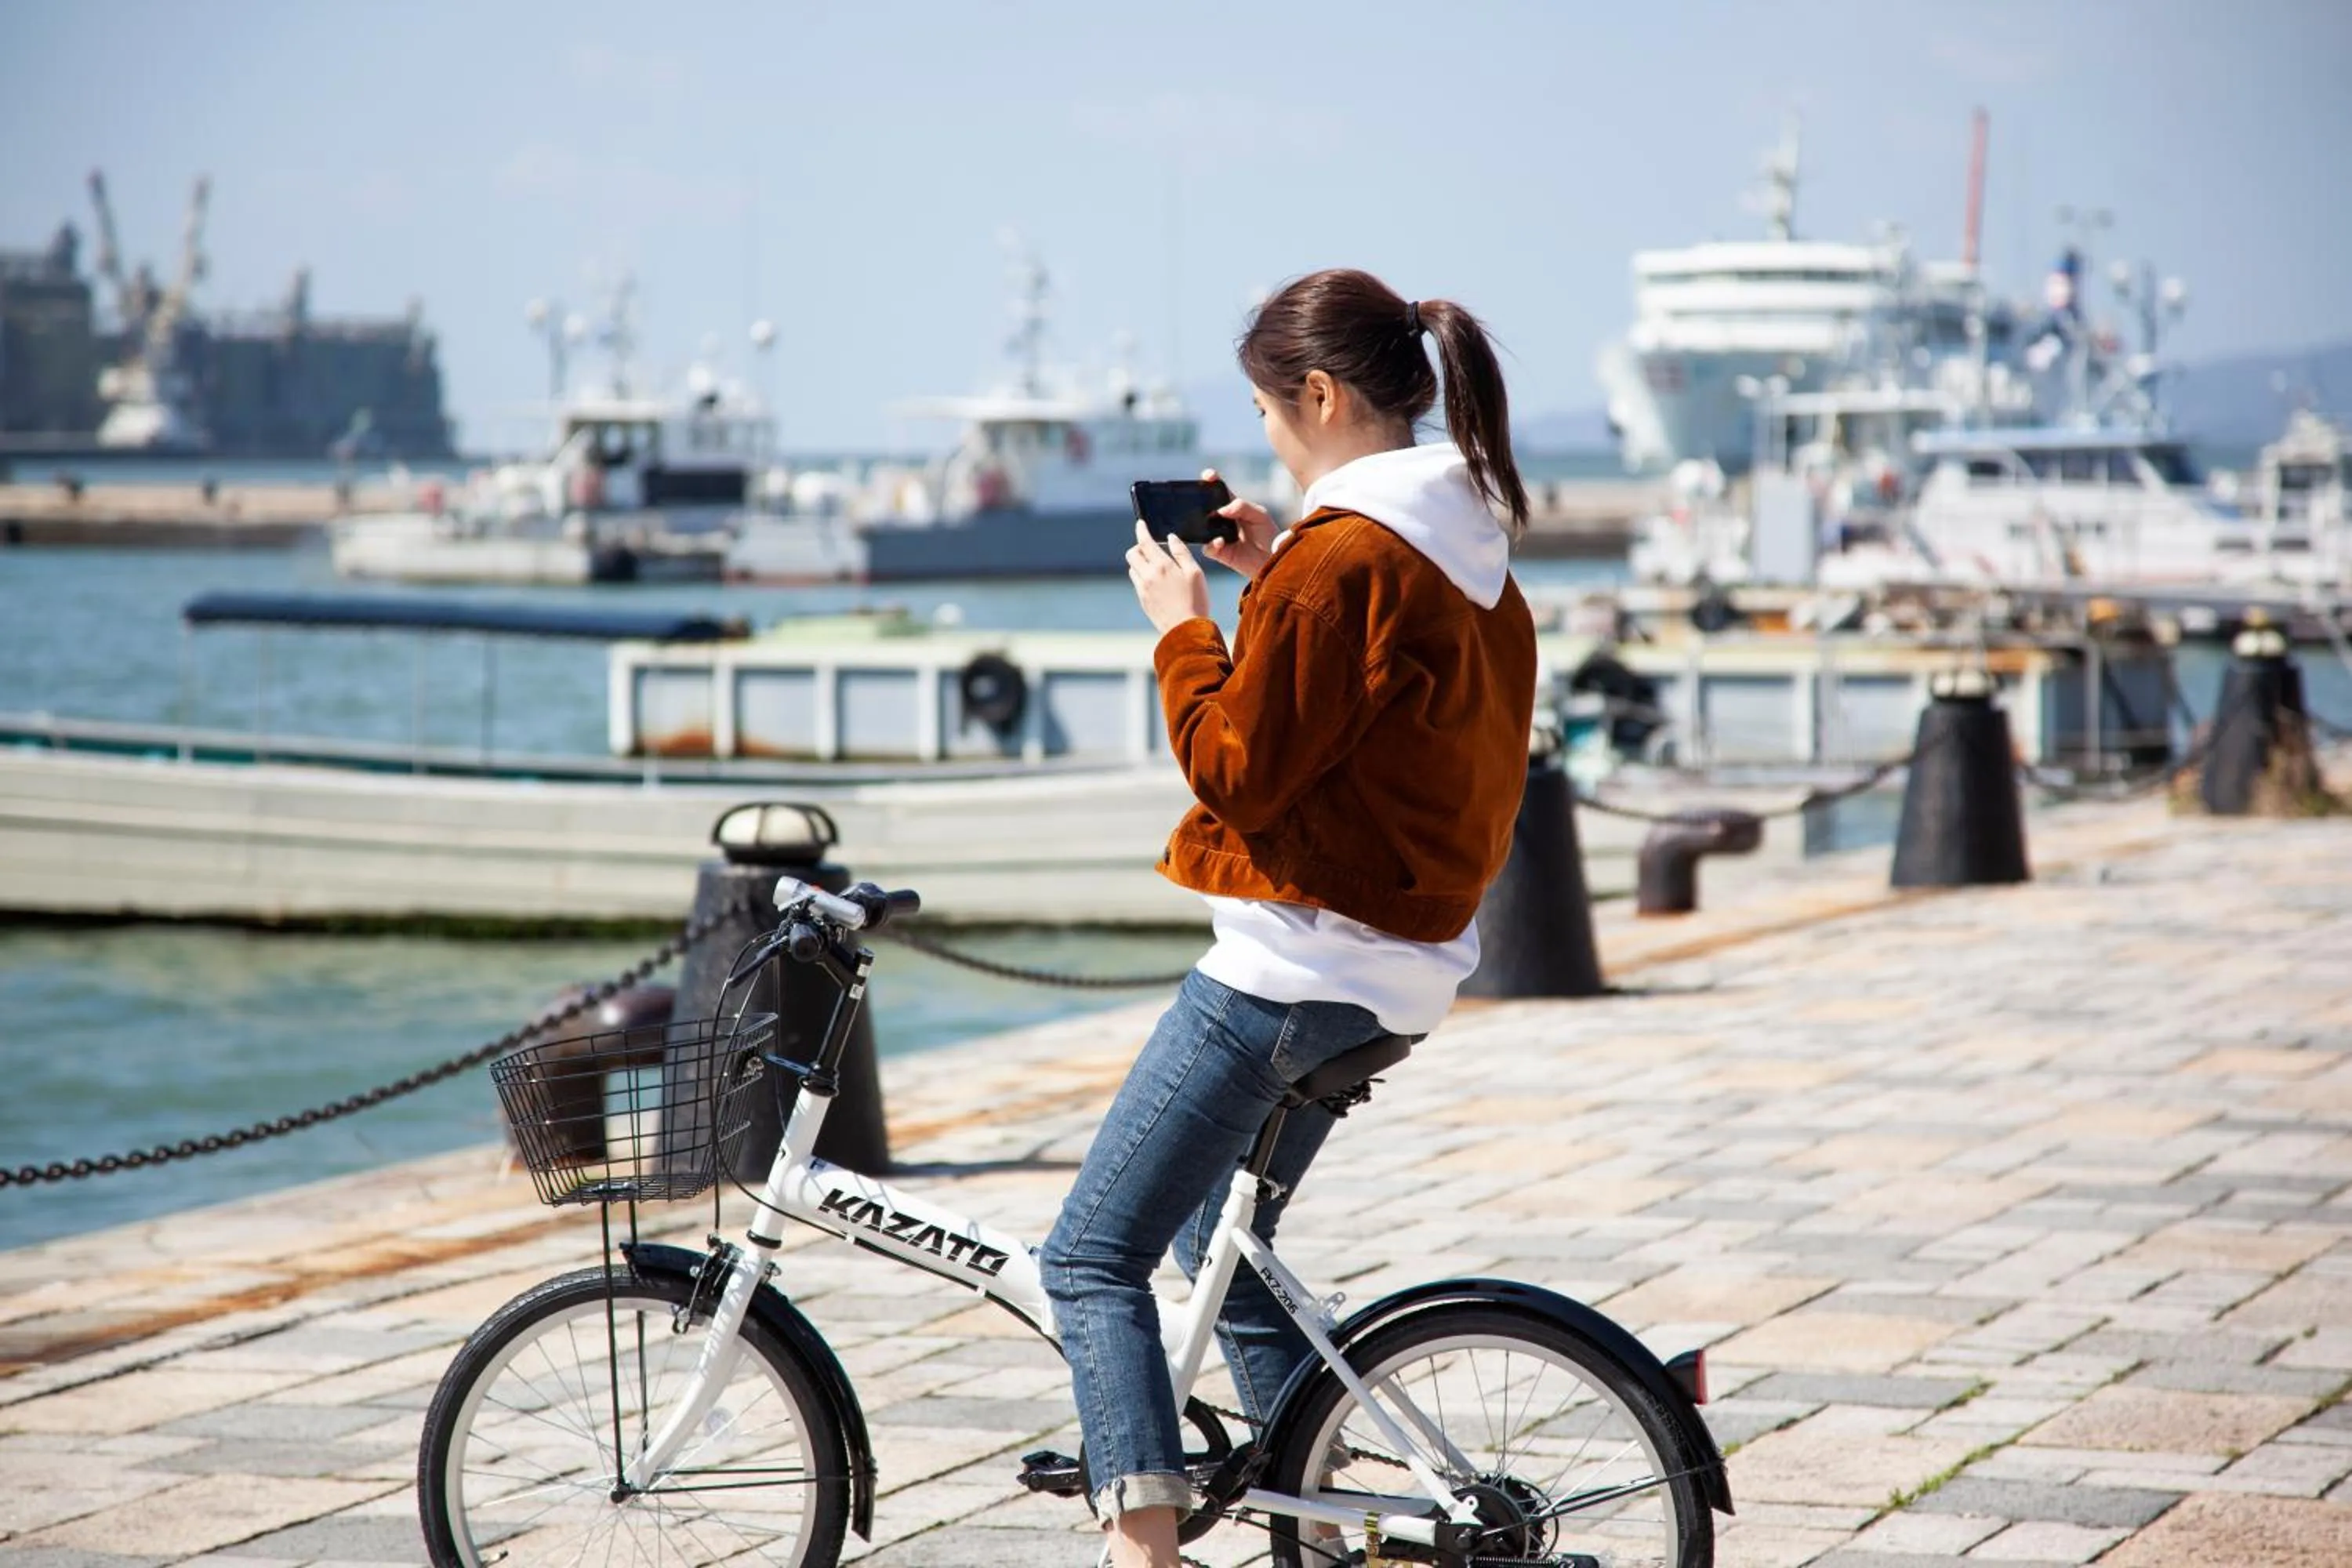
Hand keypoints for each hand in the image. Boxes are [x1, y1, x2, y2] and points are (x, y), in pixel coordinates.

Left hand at [1127, 518, 1209, 634]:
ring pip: (1133, 568)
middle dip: (1139, 547)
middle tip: (1150, 548)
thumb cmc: (1195, 600)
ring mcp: (1143, 589)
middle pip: (1132, 554)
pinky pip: (1137, 582)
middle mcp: (1148, 576)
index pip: (1145, 542)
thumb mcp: (1195, 573)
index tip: (1140, 523)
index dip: (1141, 530)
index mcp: (1162, 566)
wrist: (1186, 630)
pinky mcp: (1143, 600)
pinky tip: (1156, 581)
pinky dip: (1142, 576)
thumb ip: (1181, 553)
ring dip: (1140, 562)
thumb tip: (1171, 538)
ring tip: (1156, 566)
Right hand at [1197, 467, 1277, 579]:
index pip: (1220, 491)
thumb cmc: (1269, 534)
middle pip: (1207, 508)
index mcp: (1234, 507)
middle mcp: (1224, 520)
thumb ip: (1242, 507)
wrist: (1274, 559)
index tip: (1207, 476)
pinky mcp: (1220, 552)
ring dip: (1203, 525)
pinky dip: (1211, 544)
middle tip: (1199, 499)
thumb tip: (1221, 509)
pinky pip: (1208, 548)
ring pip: (1203, 528)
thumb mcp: (1260, 515)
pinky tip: (1220, 542)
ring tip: (1210, 522)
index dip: (1212, 481)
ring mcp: (1220, 536)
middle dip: (1200, 502)